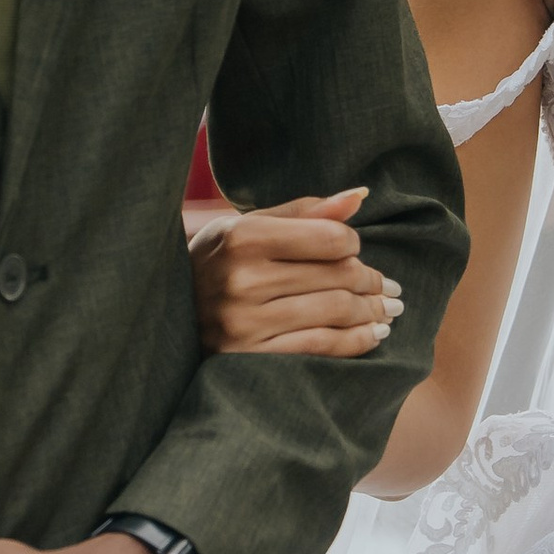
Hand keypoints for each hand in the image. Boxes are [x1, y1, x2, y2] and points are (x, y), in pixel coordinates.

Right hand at [190, 188, 404, 358]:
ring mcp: (243, 323)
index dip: (353, 245)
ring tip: (387, 309)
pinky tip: (373, 335)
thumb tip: (361, 195)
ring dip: (372, 312)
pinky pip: (320, 348)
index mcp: (244, 237)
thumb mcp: (248, 226)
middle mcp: (242, 279)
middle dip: (371, 281)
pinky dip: (356, 342)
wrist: (165, 314)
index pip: (331, 238)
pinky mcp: (248, 358)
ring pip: (334, 312)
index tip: (354, 252)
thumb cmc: (217, 261)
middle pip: (337, 276)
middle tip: (389, 287)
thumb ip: (305, 212)